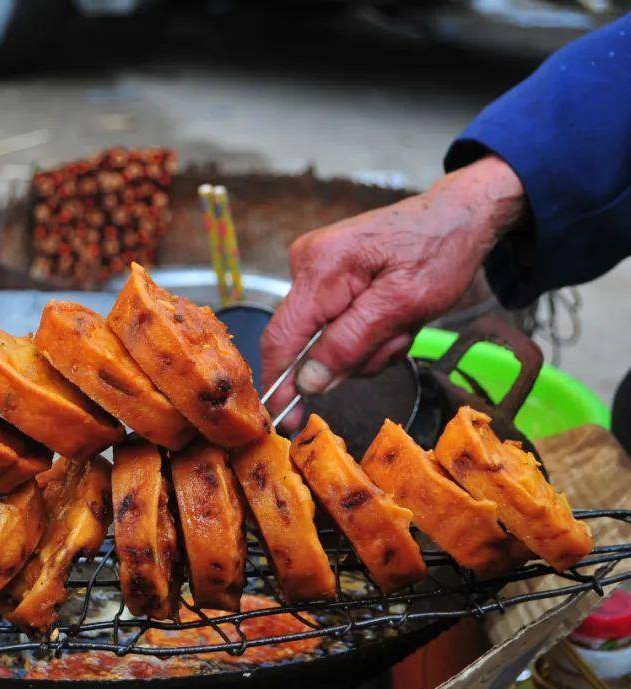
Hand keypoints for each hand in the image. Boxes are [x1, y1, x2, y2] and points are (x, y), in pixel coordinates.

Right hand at [261, 156, 525, 429]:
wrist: (457, 215)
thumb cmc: (438, 251)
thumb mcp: (404, 305)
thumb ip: (350, 344)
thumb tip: (306, 382)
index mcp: (320, 268)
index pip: (281, 338)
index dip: (281, 384)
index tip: (287, 423)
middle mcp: (305, 264)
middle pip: (307, 342)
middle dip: (353, 355)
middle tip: (397, 339)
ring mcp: (314, 269)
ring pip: (325, 338)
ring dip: (367, 344)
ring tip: (401, 321)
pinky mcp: (325, 276)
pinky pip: (335, 324)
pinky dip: (366, 331)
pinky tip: (392, 314)